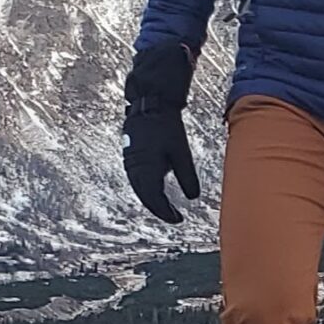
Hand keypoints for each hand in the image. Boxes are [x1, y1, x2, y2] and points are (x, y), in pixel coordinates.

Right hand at [122, 44, 201, 224]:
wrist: (149, 104)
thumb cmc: (167, 127)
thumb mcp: (181, 153)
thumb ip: (187, 176)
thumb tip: (193, 198)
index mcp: (147, 170)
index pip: (155, 200)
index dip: (166, 213)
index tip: (178, 220)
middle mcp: (135, 169)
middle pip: (146, 198)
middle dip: (159, 209)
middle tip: (173, 216)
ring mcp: (130, 163)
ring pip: (140, 189)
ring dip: (151, 200)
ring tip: (165, 207)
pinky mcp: (130, 157)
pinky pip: (136, 180)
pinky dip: (146, 189)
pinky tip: (155, 190)